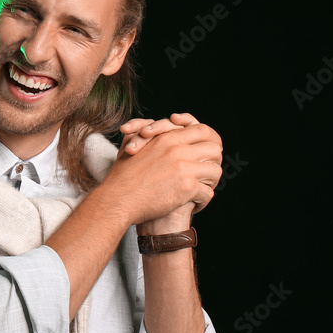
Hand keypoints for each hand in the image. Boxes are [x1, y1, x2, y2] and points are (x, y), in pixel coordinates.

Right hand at [102, 119, 222, 227]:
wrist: (117, 200)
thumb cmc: (120, 177)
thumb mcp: (130, 145)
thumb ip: (142, 131)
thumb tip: (149, 127)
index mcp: (168, 138)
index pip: (202, 131)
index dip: (209, 141)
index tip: (204, 154)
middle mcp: (178, 150)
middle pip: (215, 149)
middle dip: (214, 161)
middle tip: (206, 173)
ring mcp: (184, 169)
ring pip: (215, 171)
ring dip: (211, 182)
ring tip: (202, 190)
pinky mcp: (186, 188)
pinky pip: (208, 192)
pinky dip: (203, 201)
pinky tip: (195, 205)